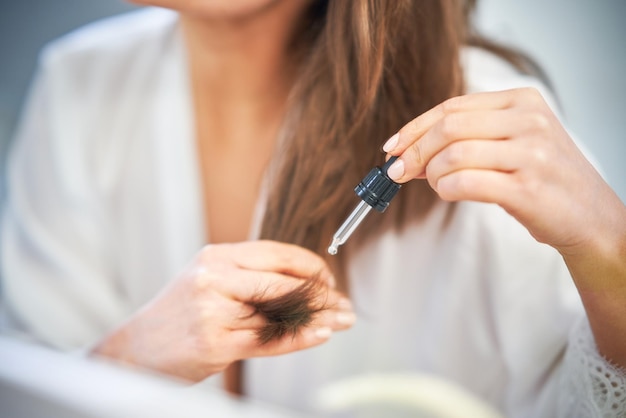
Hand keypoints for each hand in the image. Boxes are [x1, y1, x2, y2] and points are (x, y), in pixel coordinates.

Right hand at [92, 241, 354, 381]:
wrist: (134, 351)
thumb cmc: (177, 317)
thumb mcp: (209, 283)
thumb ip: (250, 280)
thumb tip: (303, 284)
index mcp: (216, 257)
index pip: (276, 253)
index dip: (310, 266)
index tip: (329, 279)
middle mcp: (214, 278)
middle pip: (283, 281)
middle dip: (322, 293)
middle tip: (344, 305)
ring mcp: (214, 310)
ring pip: (280, 311)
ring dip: (318, 317)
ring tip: (342, 320)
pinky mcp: (216, 343)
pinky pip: (268, 339)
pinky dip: (298, 338)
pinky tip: (320, 334)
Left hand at [383, 87, 624, 258]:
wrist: (591, 217)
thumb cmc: (544, 179)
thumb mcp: (513, 143)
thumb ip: (467, 139)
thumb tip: (410, 153)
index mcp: (522, 101)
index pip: (452, 107)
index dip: (414, 127)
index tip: (392, 147)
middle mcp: (528, 121)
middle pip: (448, 127)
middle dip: (414, 150)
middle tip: (398, 171)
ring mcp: (530, 154)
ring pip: (453, 154)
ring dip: (432, 173)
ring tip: (436, 184)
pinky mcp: (526, 189)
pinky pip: (464, 183)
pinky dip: (445, 189)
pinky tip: (449, 192)